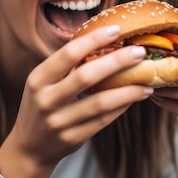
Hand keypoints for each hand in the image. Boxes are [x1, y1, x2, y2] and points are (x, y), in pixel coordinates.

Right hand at [5, 25, 152, 167]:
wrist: (30, 146)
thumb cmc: (41, 104)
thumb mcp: (43, 82)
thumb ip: (66, 64)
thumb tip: (102, 38)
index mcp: (38, 78)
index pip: (68, 54)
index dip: (93, 40)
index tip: (116, 30)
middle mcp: (47, 99)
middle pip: (86, 76)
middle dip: (116, 61)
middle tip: (139, 51)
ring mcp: (60, 121)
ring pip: (100, 102)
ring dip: (128, 90)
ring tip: (147, 82)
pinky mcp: (74, 138)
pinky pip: (104, 120)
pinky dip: (122, 106)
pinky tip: (134, 97)